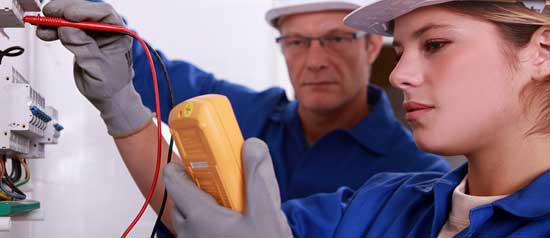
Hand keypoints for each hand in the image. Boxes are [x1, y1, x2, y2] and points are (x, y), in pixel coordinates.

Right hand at [36, 0, 150, 136]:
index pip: (104, 14)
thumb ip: (83, 47)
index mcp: (119, 34)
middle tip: (49, 13)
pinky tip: (45, 32)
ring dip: (55, 19)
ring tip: (42, 25)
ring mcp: (93, 33)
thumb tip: (67, 29)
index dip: (85, 10)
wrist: (109, 94)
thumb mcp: (98, 68)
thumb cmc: (112, 84)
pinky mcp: (81, 37)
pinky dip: (53, 28)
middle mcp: (107, 30)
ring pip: (73, 18)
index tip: (68, 15)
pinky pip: (66, 28)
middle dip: (65, 11)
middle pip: (86, 11)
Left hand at [163, 138, 292, 237]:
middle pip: (181, 197)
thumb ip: (258, 175)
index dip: (183, 161)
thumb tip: (252, 145)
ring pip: (190, 217)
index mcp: (199, 217)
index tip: (196, 152)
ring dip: (205, 205)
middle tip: (222, 177)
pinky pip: (198, 232)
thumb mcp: (266, 213)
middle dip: (198, 183)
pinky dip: (210, 222)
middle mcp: (189, 233)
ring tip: (232, 203)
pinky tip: (235, 225)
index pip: (174, 179)